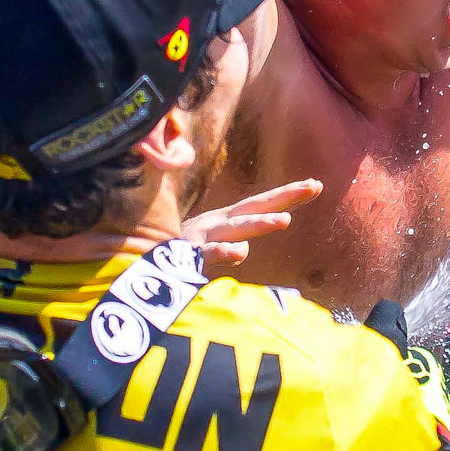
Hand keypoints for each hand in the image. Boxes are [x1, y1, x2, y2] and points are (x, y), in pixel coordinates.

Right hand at [182, 178, 322, 268]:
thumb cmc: (172, 257)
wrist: (133, 266)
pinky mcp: (185, 257)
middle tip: (314, 186)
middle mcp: (214, 224)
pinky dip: (222, 252)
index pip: (260, 205)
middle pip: (254, 207)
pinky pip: (206, 255)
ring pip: (234, 229)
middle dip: (284, 197)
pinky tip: (239, 252)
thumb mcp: (204, 250)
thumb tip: (242, 250)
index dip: (287, 195)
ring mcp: (200, 239)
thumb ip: (227, 250)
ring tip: (284, 221)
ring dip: (258, 224)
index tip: (316, 184)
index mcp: (222, 222)